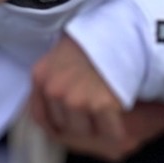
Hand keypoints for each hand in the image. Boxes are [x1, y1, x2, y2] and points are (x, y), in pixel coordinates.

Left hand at [28, 43, 163, 161]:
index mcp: (41, 76)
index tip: (68, 128)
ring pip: (85, 133)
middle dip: (80, 129)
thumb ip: (55, 77)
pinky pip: (110, 132)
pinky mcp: (100, 105)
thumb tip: (56, 104)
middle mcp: (54, 90)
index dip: (56, 126)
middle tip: (96, 122)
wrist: (122, 29)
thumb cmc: (97, 37)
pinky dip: (118, 128)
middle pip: (63, 128)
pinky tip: (123, 114)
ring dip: (99, 129)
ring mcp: (75, 99)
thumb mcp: (63, 51)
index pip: (39, 117)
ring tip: (110, 115)